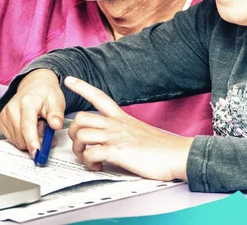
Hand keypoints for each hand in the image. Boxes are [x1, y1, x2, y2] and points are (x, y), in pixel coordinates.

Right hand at [0, 69, 64, 156]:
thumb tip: (56, 126)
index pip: (27, 125)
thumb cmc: (46, 94)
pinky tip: (28, 126)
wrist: (34, 85)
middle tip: (46, 130)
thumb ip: (57, 114)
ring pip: (17, 140)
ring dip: (29, 139)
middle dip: (36, 141)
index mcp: (27, 102)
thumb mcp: (57, 101)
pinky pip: (12, 139)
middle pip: (21, 136)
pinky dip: (22, 138)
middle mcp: (12, 107)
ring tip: (38, 125)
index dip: (32, 142)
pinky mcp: (1, 120)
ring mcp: (4, 114)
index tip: (38, 153)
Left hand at [65, 76, 192, 180]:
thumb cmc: (162, 147)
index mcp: (121, 117)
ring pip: (81, 135)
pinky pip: (91, 154)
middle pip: (81, 117)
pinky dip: (89, 162)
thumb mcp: (139, 131)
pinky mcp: (116, 152)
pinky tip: (97, 167)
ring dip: (79, 150)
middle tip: (80, 145)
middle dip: (74, 132)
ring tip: (88, 159)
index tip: (69, 80)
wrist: (177, 155)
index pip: (98, 96)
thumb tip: (115, 139)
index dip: (81, 87)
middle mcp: (115, 124)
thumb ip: (124, 131)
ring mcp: (115, 137)